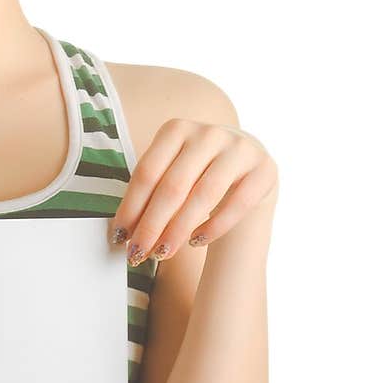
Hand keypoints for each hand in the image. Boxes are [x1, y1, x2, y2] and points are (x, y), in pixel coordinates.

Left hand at [109, 119, 277, 265]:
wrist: (245, 168)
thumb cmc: (197, 175)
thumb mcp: (171, 172)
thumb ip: (150, 194)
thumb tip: (121, 234)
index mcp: (176, 128)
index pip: (147, 172)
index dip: (131, 207)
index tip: (118, 237)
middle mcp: (208, 133)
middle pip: (173, 186)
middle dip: (152, 225)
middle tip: (138, 253)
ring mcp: (239, 148)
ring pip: (203, 196)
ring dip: (178, 230)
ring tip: (163, 253)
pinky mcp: (264, 169)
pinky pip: (237, 204)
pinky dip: (213, 227)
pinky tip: (196, 241)